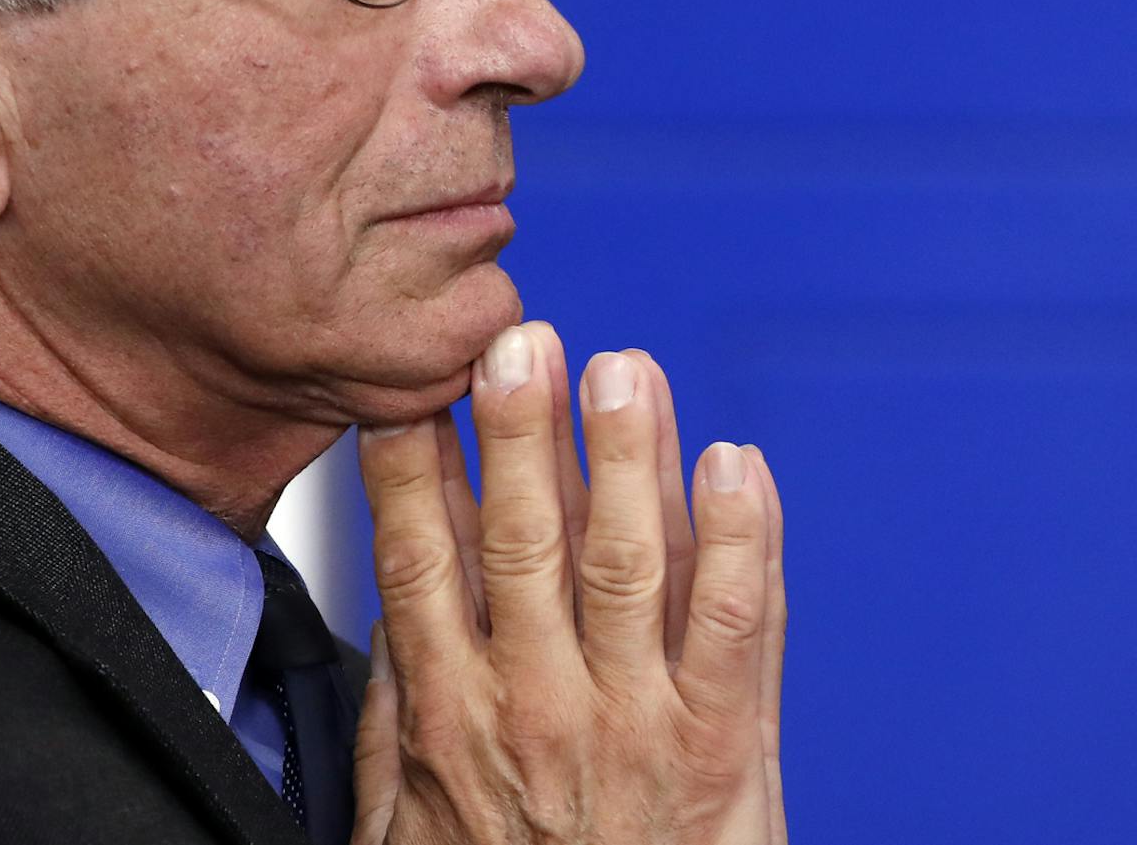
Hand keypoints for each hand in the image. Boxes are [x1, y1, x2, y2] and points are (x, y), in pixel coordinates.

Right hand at [352, 322, 787, 844]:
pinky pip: (737, 630)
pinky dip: (742, 543)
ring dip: (626, 457)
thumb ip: (401, 715)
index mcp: (455, 718)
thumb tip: (393, 611)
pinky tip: (736, 467)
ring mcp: (635, 725)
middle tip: (516, 340)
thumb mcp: (409, 827)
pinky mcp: (723, 749)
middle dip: (520, 434)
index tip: (412, 389)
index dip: (415, 472)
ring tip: (622, 369)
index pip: (422, 566)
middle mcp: (539, 709)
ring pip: (626, 565)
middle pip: (523, 544)